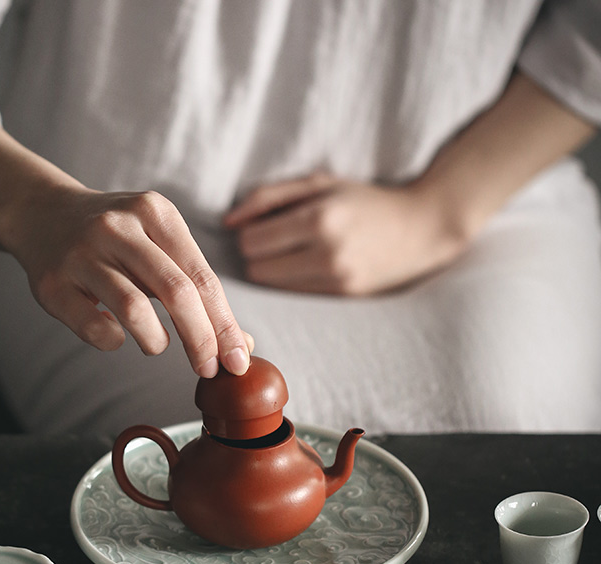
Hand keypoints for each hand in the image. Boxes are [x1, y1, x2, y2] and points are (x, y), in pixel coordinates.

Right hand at [0, 183, 252, 377]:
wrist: (42, 213)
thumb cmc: (117, 241)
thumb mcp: (160, 246)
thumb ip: (198, 291)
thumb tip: (240, 347)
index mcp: (155, 213)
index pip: (203, 277)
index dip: (224, 324)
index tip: (237, 360)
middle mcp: (118, 227)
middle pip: (176, 291)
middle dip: (200, 339)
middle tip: (208, 368)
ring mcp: (81, 253)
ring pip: (133, 308)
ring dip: (155, 340)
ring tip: (156, 345)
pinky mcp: (52, 282)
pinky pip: (93, 327)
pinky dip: (113, 341)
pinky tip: (116, 334)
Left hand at [224, 172, 467, 294]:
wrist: (421, 229)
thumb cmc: (363, 200)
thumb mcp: (318, 184)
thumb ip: (267, 197)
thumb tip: (227, 222)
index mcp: (318, 218)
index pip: (250, 241)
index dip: (249, 232)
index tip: (263, 224)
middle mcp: (326, 252)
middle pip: (255, 267)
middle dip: (258, 253)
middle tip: (276, 239)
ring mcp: (335, 278)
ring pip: (271, 284)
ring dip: (272, 268)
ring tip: (293, 251)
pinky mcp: (341, 295)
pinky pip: (293, 293)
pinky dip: (292, 280)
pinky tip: (309, 264)